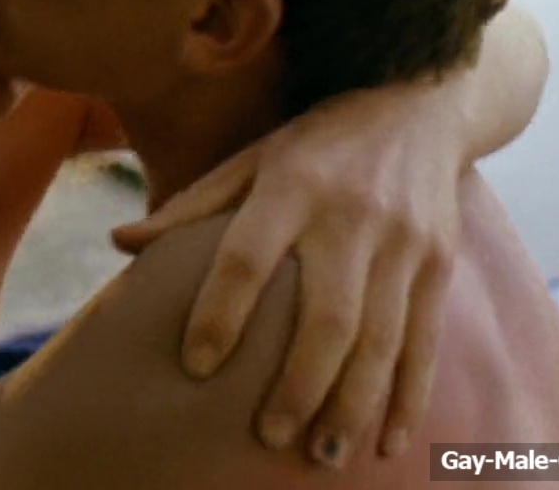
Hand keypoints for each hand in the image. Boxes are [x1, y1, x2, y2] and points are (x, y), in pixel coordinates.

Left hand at [110, 81, 469, 466]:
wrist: (418, 104)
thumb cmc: (315, 142)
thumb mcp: (249, 156)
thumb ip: (191, 206)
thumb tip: (119, 243)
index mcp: (291, 187)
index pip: (247, 257)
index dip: (219, 312)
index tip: (196, 364)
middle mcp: (351, 217)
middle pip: (327, 317)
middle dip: (299, 385)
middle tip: (269, 436)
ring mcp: (403, 242)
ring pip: (380, 340)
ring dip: (353, 406)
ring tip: (321, 456)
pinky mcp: (439, 261)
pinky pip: (424, 341)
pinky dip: (408, 396)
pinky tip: (389, 441)